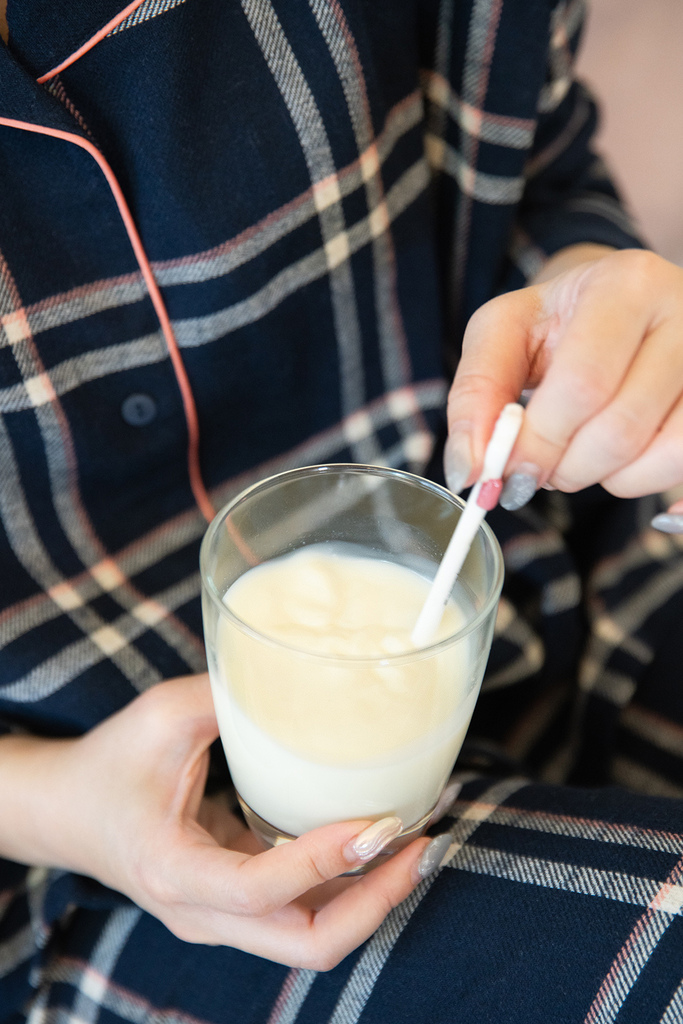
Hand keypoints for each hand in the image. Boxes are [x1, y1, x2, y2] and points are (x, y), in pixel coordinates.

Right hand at [25, 674, 428, 969]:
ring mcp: (222, 918)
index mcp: (173, 870)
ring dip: (372, 897)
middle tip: (423, 845)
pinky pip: (304, 911)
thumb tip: (308, 671)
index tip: (377, 821)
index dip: (325, 861)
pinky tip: (380, 839)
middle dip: (375, 902)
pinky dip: (349, 884)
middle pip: (306, 941)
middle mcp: (202, 912)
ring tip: (420, 840)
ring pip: (312, 935)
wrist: (70, 811)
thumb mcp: (162, 715)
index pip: (260, 889)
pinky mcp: (238, 905)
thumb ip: (230, 695)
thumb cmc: (110, 763)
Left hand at [444, 248, 682, 528]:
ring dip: (606, 479)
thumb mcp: (501, 334)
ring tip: (578, 456)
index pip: (583, 384)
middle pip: (621, 427)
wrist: (617, 306)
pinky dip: (642, 482)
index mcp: (626, 285)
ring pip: (665, 453)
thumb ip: (475, 396)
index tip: (505, 471)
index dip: (539, 442)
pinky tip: (617, 466)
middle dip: (566, 467)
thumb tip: (470, 469)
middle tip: (540, 467)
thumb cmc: (556, 322)